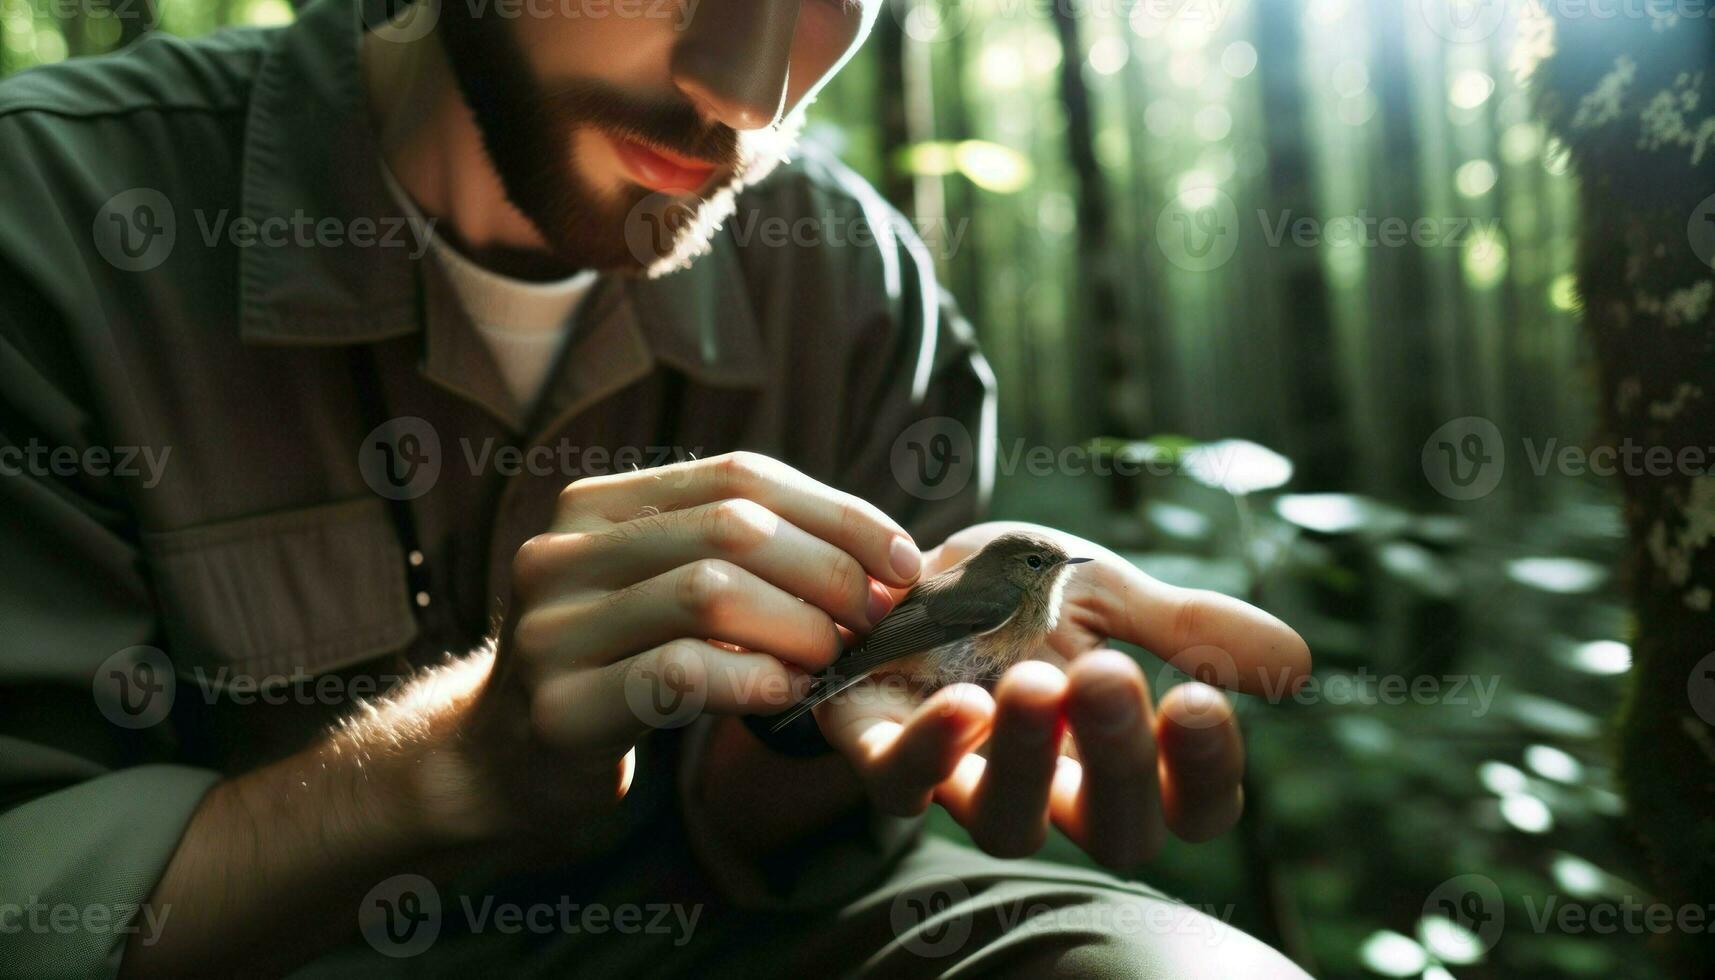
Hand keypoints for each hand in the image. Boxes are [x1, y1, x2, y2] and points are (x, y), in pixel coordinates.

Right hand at [460, 452, 920, 833]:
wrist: (504, 762)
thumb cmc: (615, 666)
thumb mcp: (658, 588)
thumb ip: (736, 553)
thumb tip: (880, 551)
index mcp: (593, 504)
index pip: (738, 474)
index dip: (836, 512)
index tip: (902, 559)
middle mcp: (562, 552)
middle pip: (732, 528)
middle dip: (830, 570)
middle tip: (879, 618)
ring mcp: (552, 629)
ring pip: (710, 593)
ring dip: (799, 626)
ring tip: (835, 657)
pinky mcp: (560, 707)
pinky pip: (680, 674)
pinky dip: (753, 681)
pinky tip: (787, 694)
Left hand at [812, 521, 1310, 868]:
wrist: (908, 564)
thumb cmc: (1020, 592)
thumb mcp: (1109, 593)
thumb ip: (1190, 628)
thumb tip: (1297, 663)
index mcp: (1121, 751)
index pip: (1192, 806)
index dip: (1204, 771)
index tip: (1196, 698)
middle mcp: (1053, 788)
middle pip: (1114, 831)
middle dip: (1117, 759)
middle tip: (1107, 677)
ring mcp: (966, 779)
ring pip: (1009, 826)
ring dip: (1029, 762)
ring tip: (1035, 686)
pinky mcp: (883, 751)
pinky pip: (904, 783)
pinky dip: (929, 754)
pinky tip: (959, 703)